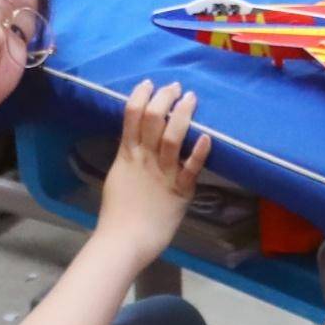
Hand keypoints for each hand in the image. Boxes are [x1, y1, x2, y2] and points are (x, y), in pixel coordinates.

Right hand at [93, 79, 207, 263]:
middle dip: (165, 97)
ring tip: (191, 99)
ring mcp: (162, 174)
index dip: (140, 95)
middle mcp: (144, 159)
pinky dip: (199, 151)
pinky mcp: (179, 191)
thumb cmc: (117, 214)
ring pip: (172, 136)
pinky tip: (207, 137)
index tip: (149, 83)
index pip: (131, 115)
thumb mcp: (117, 177)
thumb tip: (131, 145)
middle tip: (175, 87)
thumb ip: (126, 159)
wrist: (123, 241)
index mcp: (126, 155)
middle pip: (153, 118)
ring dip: (183, 114)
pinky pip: (191, 168)